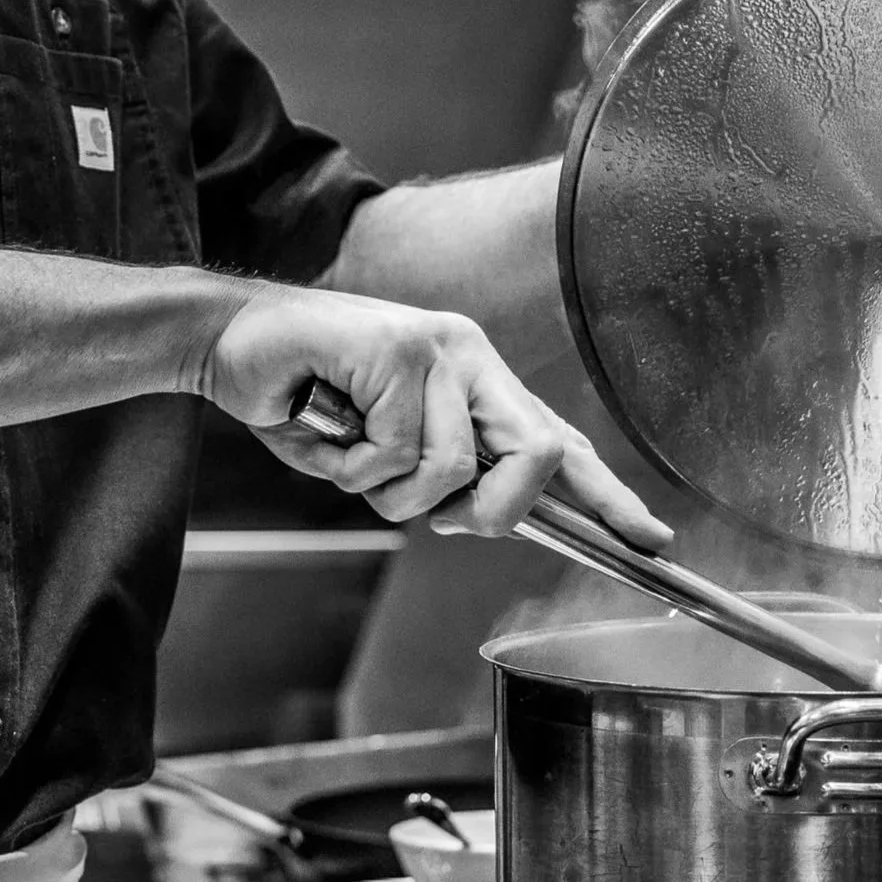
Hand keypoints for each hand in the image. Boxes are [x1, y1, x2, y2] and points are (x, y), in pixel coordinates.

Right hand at [193, 285, 671, 551]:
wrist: (230, 339)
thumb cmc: (306, 398)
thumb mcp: (385, 447)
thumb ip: (442, 475)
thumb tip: (489, 515)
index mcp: (476, 378)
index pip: (559, 441)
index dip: (608, 497)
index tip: (652, 542)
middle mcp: (468, 355)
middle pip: (537, 454)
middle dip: (494, 510)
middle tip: (435, 511)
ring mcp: (435, 348)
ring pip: (454, 469)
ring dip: (388, 490)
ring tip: (349, 453)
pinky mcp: (397, 350)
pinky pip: (397, 454)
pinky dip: (353, 467)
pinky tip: (327, 430)